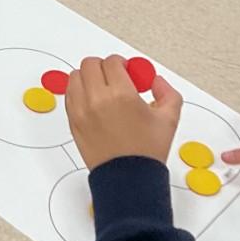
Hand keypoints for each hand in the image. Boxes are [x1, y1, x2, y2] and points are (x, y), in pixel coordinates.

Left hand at [67, 55, 182, 171]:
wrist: (128, 178)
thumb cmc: (147, 151)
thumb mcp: (169, 118)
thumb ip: (167, 92)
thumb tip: (155, 80)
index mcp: (121, 94)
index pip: (112, 62)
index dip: (122, 64)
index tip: (128, 73)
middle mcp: (97, 99)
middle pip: (90, 64)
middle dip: (103, 67)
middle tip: (114, 78)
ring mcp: (81, 110)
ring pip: (75, 77)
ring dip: (88, 77)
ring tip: (101, 89)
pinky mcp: (73, 121)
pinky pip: (69, 95)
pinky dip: (78, 92)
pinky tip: (93, 102)